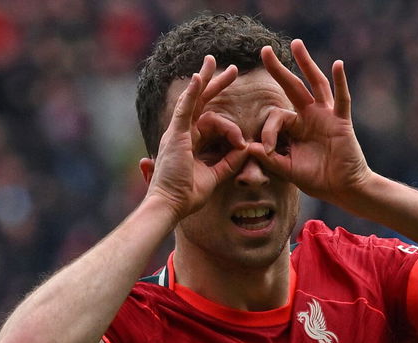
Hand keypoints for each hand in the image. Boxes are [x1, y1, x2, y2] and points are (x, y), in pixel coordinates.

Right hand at [142, 55, 249, 220]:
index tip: (243, 142)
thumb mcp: (215, 176)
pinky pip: (185, 109)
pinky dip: (192, 93)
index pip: (210, 121)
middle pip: (200, 102)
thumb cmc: (188, 195)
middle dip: (215, 84)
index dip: (229, 125)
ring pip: (196, 102)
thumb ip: (230, 162)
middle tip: (232, 69)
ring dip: (206, 81)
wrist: (170, 205)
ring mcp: (177, 132)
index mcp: (190, 142)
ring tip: (214, 61)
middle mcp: (181, 133)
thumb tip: (247, 149)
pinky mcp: (176, 135)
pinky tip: (199, 78)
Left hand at [254, 39, 371, 203]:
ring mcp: (327, 116)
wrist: (344, 190)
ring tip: (296, 44)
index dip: (268, 131)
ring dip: (306, 64)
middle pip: (293, 87)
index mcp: (296, 128)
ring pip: (316, 85)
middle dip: (278, 69)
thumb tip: (247, 146)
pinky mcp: (341, 121)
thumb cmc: (318, 180)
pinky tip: (338, 64)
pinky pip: (342, 99)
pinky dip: (341, 81)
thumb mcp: (288, 169)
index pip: (277, 117)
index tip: (267, 150)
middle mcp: (310, 117)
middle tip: (264, 50)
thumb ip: (269, 158)